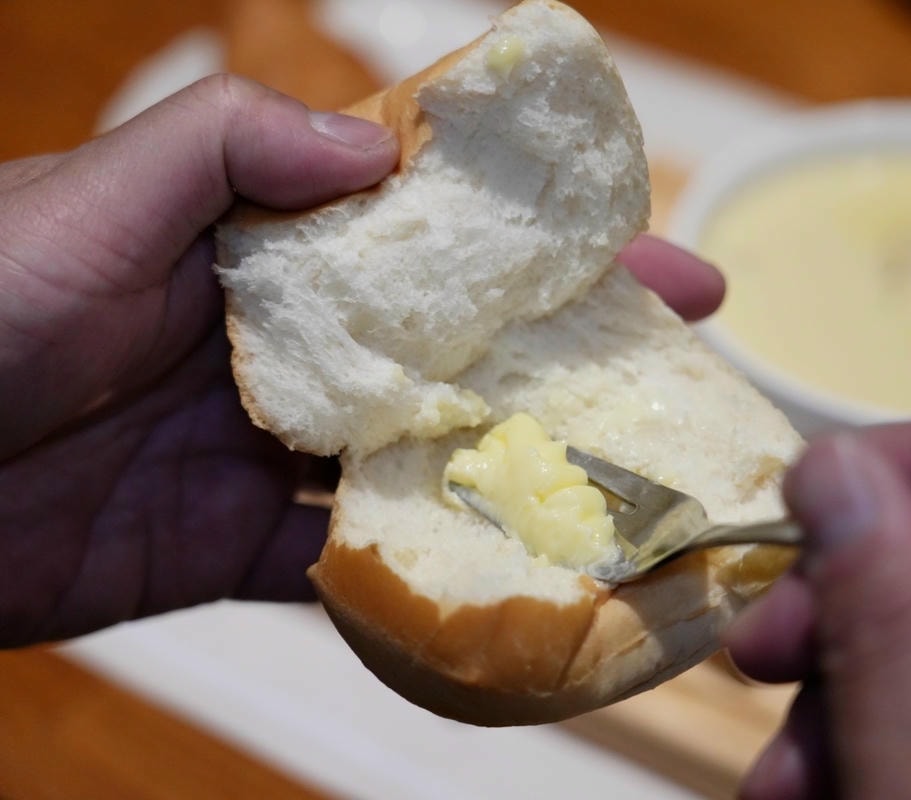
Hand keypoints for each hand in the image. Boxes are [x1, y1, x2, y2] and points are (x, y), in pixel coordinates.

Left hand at [0, 74, 723, 646]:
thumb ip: (238, 148)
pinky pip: (345, 561)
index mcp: (270, 250)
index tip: (650, 247)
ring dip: (514, 469)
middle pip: (457, 352)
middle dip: (569, 357)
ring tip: (625, 479)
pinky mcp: (230, 546)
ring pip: (421, 459)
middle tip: (680, 368)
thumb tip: (382, 148)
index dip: (542, 243)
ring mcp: (267, 452)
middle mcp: (289, 348)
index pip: (437, 237)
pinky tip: (505, 570)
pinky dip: (416, 569)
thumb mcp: (101, 195)